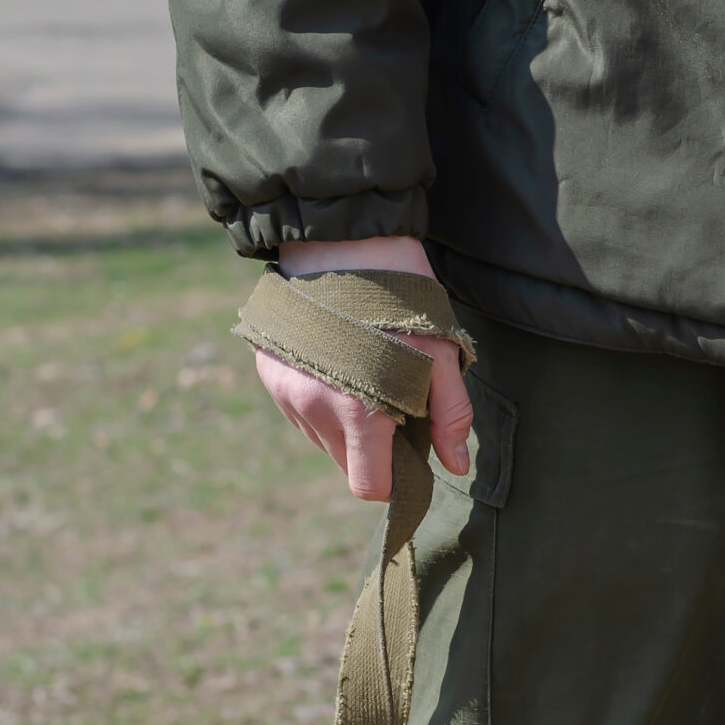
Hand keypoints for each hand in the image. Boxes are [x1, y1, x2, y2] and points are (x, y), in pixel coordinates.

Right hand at [257, 236, 472, 500]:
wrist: (341, 240)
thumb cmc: (401, 298)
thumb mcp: (441, 354)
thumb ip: (449, 415)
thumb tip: (454, 467)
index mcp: (358, 409)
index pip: (368, 484)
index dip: (393, 478)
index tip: (410, 455)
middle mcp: (313, 408)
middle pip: (346, 464)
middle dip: (374, 449)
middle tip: (396, 407)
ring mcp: (285, 391)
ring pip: (323, 440)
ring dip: (347, 427)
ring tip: (368, 379)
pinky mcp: (269, 373)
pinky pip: (300, 413)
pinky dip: (323, 405)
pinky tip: (341, 366)